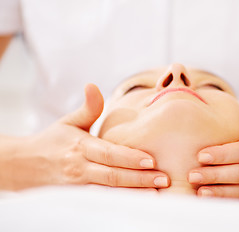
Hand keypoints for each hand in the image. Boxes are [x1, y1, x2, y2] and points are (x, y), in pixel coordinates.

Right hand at [1, 84, 168, 189]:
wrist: (24, 165)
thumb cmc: (53, 141)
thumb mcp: (68, 122)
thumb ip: (88, 108)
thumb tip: (93, 85)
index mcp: (81, 146)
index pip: (108, 153)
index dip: (129, 157)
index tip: (151, 160)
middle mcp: (80, 167)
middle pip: (112, 176)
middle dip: (139, 179)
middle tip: (163, 179)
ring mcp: (78, 185)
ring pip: (108, 192)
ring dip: (133, 194)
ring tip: (156, 194)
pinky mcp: (77, 197)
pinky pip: (101, 201)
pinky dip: (118, 202)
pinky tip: (136, 201)